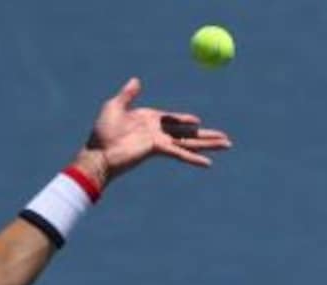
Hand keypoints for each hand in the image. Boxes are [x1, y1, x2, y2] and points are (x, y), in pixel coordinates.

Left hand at [78, 77, 231, 184]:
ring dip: (209, 144)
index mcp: (149, 120)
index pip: (172, 120)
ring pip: (190, 142)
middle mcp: (158, 132)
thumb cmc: (102, 132)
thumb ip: (128, 94)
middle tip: (225, 137)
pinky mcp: (158, 149)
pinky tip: (208, 162)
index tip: (198, 121)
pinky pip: (181, 152)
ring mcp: (160, 142)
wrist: (98, 153)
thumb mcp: (114, 106)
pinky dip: (195, 157)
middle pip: (188, 133)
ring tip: (227, 145)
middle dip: (206, 135)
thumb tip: (136, 80)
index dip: (185, 120)